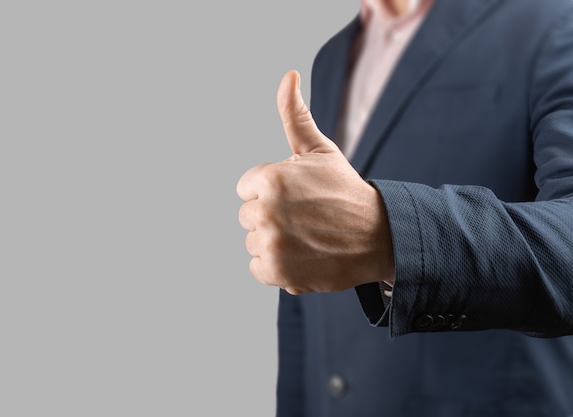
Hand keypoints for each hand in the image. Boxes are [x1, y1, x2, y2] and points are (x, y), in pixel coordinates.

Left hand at [236, 70, 394, 294]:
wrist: (379, 235)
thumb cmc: (345, 190)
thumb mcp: (320, 150)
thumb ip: (295, 115)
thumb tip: (288, 75)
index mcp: (269, 179)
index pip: (246, 189)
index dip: (271, 192)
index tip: (298, 197)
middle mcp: (264, 212)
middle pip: (247, 216)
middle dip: (271, 216)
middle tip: (306, 217)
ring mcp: (271, 245)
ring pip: (254, 242)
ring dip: (275, 242)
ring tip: (307, 237)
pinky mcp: (277, 273)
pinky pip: (258, 268)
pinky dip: (277, 267)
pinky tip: (303, 256)